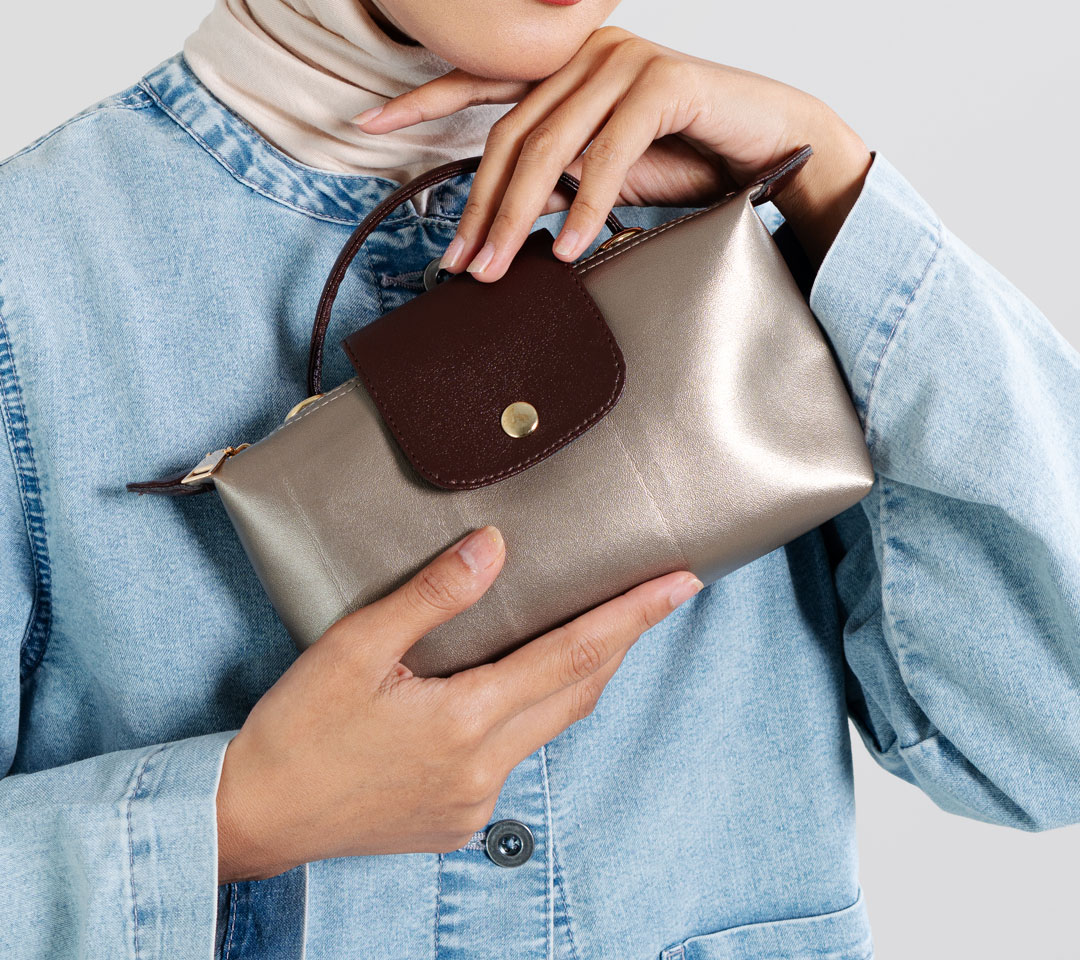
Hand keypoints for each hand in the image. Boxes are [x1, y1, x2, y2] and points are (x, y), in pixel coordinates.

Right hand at [216, 524, 702, 882]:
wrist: (252, 817)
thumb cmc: (297, 731)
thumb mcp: (355, 647)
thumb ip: (432, 596)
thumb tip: (494, 548)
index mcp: (464, 721)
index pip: (572, 655)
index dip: (632, 617)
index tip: (680, 585)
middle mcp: (483, 768)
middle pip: (578, 691)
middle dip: (623, 640)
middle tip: (659, 595)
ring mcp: (474, 800)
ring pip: (553, 724)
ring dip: (582, 674)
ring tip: (602, 628)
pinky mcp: (458, 818)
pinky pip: (518, 755)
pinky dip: (536, 711)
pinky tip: (522, 685)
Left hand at [351, 25, 872, 280]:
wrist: (773, 144)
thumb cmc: (689, 156)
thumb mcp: (606, 175)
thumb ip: (558, 179)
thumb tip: (510, 214)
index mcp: (564, 68)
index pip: (478, 81)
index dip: (421, 100)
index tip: (369, 124)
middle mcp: (585, 54)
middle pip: (509, 134)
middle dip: (479, 207)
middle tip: (462, 265)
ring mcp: (622, 60)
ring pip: (548, 144)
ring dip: (518, 216)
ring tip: (499, 269)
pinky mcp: (663, 80)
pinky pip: (607, 153)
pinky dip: (587, 205)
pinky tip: (570, 248)